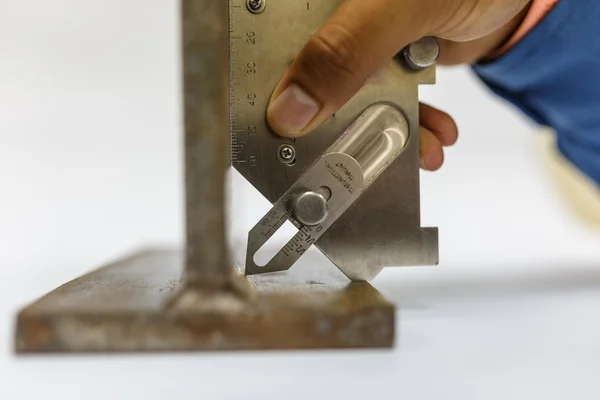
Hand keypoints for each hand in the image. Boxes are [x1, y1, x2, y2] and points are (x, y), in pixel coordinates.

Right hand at [266, 0, 530, 169]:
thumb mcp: (407, 6)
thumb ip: (347, 51)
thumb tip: (292, 109)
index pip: (276, 41)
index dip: (273, 90)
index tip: (280, 137)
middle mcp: (335, 16)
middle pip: (309, 78)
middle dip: (335, 123)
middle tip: (347, 158)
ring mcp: (362, 40)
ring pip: (350, 97)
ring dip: (384, 131)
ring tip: (416, 150)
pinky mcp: (389, 61)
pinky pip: (386, 101)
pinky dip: (411, 125)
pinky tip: (434, 137)